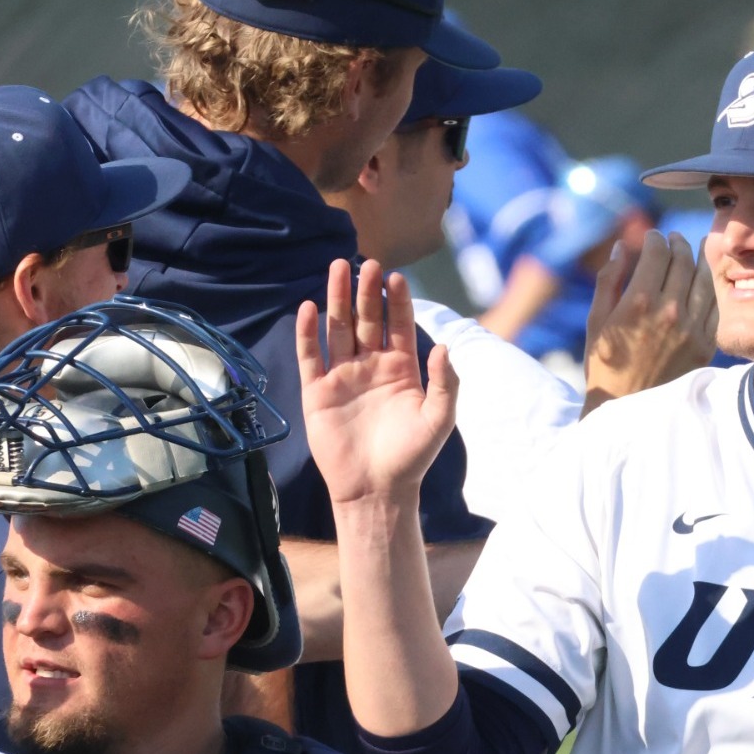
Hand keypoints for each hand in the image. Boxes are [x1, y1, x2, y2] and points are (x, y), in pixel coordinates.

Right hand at [297, 259, 457, 505]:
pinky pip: (311, 356)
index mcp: (402, 369)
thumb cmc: (413, 456)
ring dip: (338, 300)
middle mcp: (372, 367)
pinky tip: (309, 308)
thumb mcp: (439, 419)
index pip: (399, 326)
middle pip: (368, 320)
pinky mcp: (317, 392)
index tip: (396, 277)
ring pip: (339, 330)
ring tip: (338, 269)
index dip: (397, 302)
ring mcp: (344, 377)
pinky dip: (308, 333)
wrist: (377, 490)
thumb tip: (445, 346)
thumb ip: (445, 383)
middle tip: (368, 264)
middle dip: (368, 292)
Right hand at [583, 230, 717, 412]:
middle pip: (683, 261)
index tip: (653, 237)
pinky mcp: (705, 344)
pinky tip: (704, 282)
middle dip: (678, 243)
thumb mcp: (596, 320)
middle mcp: (669, 310)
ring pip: (703, 280)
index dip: (655, 239)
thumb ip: (609, 280)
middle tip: (675, 239)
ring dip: (699, 260)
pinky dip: (710, 288)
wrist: (627, 409)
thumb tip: (622, 247)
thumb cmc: (604, 364)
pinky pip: (714, 306)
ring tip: (694, 250)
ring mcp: (691, 328)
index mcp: (639, 301)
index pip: (657, 253)